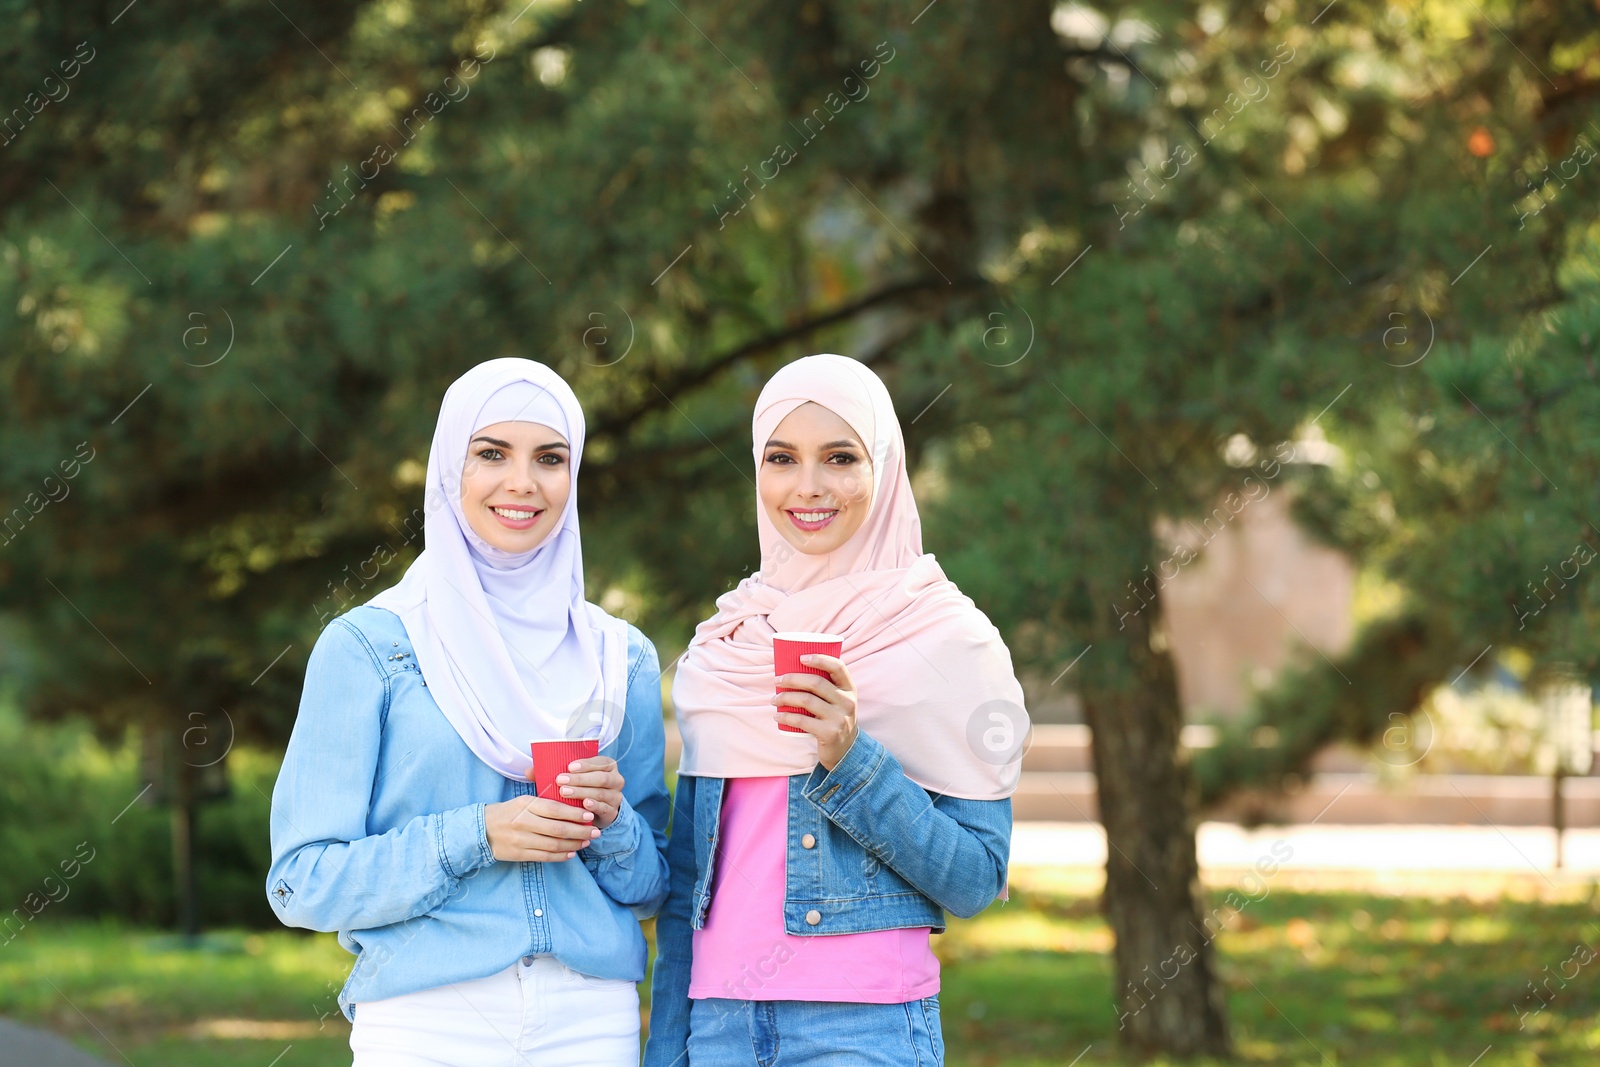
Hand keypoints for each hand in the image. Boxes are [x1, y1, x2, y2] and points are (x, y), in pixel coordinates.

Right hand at [485, 795, 598, 862]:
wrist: (480, 830)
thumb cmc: (507, 812)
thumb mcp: (522, 801)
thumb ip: (544, 802)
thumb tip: (572, 805)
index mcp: (525, 805)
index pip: (555, 809)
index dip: (575, 814)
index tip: (589, 815)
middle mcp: (523, 822)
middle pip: (557, 829)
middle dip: (580, 831)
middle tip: (595, 831)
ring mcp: (520, 840)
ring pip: (553, 845)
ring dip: (573, 844)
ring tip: (586, 842)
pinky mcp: (518, 854)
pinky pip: (544, 857)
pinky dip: (560, 856)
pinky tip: (571, 853)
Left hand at [554, 756, 625, 828]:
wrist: (599, 810)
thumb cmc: (587, 786)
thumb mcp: (584, 774)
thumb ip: (575, 770)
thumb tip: (552, 766)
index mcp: (610, 766)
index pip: (601, 762)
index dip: (586, 764)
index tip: (569, 767)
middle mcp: (616, 780)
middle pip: (601, 778)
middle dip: (579, 779)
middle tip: (560, 780)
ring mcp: (615, 797)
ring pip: (600, 793)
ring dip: (581, 792)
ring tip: (564, 792)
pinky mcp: (612, 812)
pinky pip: (603, 808)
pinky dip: (594, 806)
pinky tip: (584, 804)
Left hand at [773, 654, 858, 770]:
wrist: (845, 750)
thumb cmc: (834, 719)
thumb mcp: (838, 701)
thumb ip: (826, 687)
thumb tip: (792, 670)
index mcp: (849, 689)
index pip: (838, 667)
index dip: (820, 659)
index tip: (801, 657)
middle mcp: (847, 702)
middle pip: (816, 682)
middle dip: (792, 679)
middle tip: (777, 680)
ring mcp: (839, 718)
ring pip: (806, 700)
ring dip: (785, 697)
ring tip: (774, 699)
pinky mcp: (829, 733)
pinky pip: (802, 720)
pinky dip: (786, 716)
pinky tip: (778, 715)